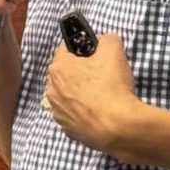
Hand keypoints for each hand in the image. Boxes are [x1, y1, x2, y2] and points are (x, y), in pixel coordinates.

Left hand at [45, 32, 143, 153]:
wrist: (117, 126)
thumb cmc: (112, 85)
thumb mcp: (114, 49)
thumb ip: (106, 39)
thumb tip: (102, 41)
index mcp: (58, 67)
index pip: (66, 48)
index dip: (83, 47)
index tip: (96, 53)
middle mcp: (51, 90)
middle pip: (66, 73)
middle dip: (81, 71)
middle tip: (102, 75)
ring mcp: (58, 112)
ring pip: (68, 95)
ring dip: (80, 93)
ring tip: (101, 96)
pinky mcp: (67, 130)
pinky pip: (74, 114)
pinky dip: (83, 112)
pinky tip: (99, 112)